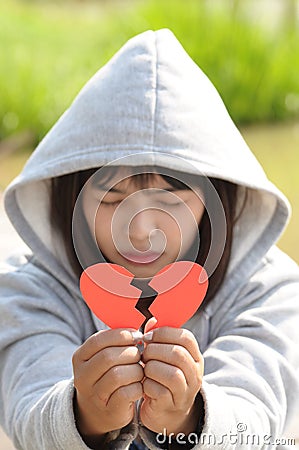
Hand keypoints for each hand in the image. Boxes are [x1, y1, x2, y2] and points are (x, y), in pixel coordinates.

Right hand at [72, 329, 142, 444]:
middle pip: (108, 357)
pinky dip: (138, 387)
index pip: (99, 340)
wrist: (99, 411)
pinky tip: (140, 385)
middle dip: (130, 353)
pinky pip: (126, 393)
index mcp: (80, 357)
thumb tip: (151, 321)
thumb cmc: (108, 374)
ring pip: (117, 375)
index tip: (137, 336)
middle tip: (140, 355)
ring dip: (136, 370)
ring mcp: (93, 395)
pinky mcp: (109, 410)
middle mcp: (82, 376)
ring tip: (140, 370)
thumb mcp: (106, 355)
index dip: (121, 335)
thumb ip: (121, 339)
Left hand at [140, 325, 203, 435]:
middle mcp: (195, 374)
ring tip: (144, 369)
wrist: (167, 412)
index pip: (186, 337)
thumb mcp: (165, 356)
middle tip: (143, 354)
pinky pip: (159, 391)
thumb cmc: (162, 378)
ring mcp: (186, 391)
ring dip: (151, 368)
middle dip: (154, 351)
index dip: (164, 333)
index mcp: (194, 356)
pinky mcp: (172, 405)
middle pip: (178, 354)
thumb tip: (151, 321)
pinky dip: (147, 385)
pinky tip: (143, 384)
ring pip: (172, 374)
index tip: (148, 336)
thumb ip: (159, 337)